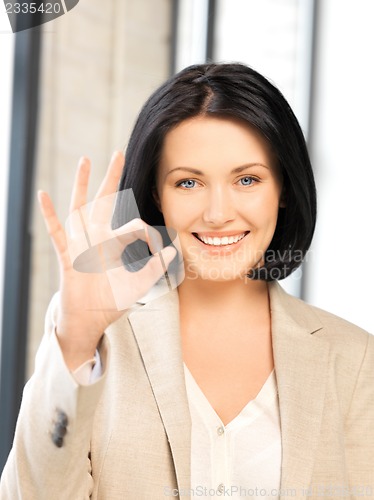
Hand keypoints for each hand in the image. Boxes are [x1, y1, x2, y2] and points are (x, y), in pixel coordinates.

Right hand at [38, 152, 176, 369]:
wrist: (92, 319)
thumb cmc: (114, 300)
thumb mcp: (141, 283)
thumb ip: (156, 267)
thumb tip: (173, 249)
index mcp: (117, 243)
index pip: (136, 225)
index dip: (152, 235)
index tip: (161, 251)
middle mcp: (98, 237)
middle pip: (105, 200)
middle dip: (112, 177)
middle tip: (118, 153)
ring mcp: (81, 243)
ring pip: (80, 207)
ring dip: (82, 184)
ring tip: (85, 160)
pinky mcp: (67, 254)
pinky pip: (56, 232)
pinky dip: (49, 214)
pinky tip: (43, 195)